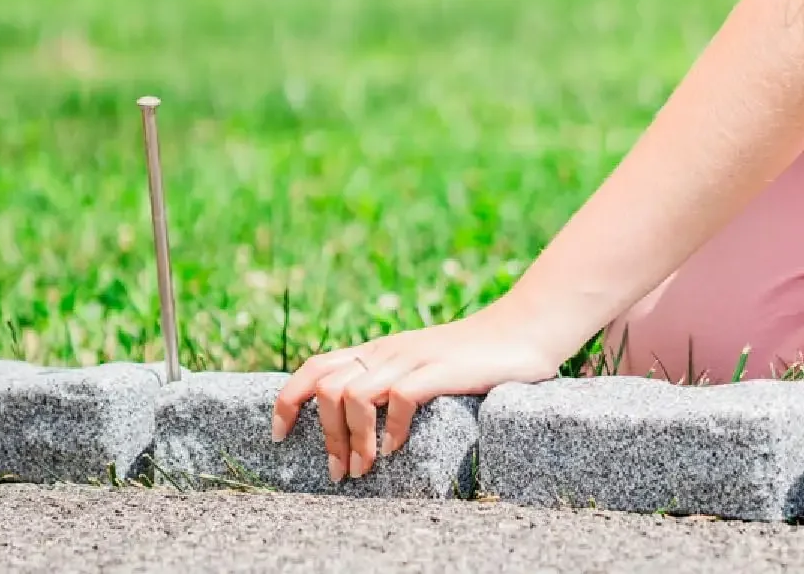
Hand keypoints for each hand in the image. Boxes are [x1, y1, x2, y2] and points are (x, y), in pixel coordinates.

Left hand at [271, 303, 569, 480]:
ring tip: (365, 470)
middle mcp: (390, 351)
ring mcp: (414, 358)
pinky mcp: (441, 369)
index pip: (316, 365)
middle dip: (323, 435)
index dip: (288, 399)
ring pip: (354, 394)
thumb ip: (390, 382)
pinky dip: (391, 429)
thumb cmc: (473, 358)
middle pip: (327, 385)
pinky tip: (398, 448)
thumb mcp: (420, 365)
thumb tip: (352, 420)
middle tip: (340, 472)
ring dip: (353, 439)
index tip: (280, 436)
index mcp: (380, 350)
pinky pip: (400, 397)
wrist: (523, 330)